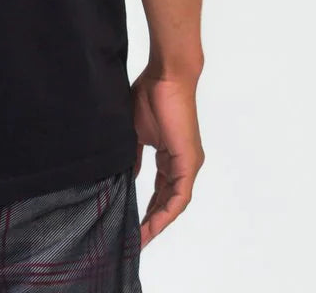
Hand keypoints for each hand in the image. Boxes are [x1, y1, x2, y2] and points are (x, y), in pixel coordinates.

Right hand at [131, 68, 204, 247]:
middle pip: (168, 201)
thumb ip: (133, 155)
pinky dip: (167, 211)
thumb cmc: (150, 94)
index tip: (132, 224)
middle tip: (135, 238)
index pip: (160, 190)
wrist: (166, 76)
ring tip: (142, 237)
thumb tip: (126, 175)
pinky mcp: (189, 161)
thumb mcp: (135, 131)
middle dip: (151, 221)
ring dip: (158, 221)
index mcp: (170, 156)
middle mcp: (182, 164)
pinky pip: (180, 195)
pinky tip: (154, 223)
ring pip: (174, 202)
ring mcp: (188, 164)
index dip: (147, 208)